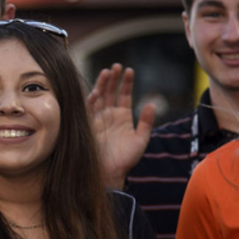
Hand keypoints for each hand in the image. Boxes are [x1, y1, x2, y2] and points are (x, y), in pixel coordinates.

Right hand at [87, 64, 156, 188]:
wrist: (109, 173)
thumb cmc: (126, 159)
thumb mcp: (141, 140)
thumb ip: (146, 122)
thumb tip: (150, 104)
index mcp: (122, 117)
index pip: (124, 95)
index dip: (126, 83)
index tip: (129, 70)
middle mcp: (109, 115)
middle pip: (110, 91)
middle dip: (114, 79)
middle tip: (117, 66)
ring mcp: (97, 118)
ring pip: (99, 96)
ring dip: (103, 84)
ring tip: (108, 71)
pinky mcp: (88, 124)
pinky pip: (88, 108)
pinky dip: (91, 98)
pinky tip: (97, 89)